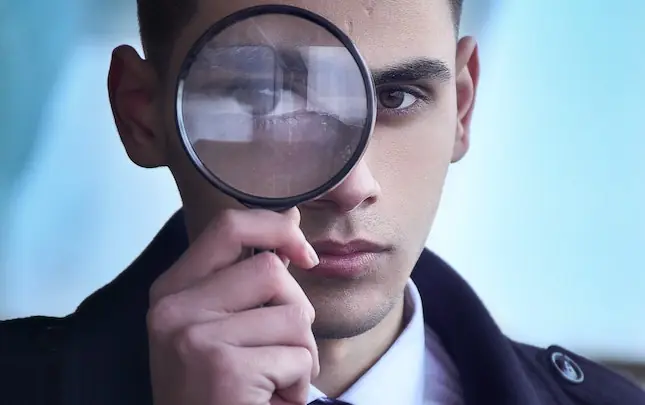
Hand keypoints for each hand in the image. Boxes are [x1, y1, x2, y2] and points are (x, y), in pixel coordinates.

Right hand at [147, 208, 319, 404]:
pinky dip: (298, 385)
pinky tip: (268, 401)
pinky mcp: (223, 368)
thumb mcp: (214, 328)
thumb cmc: (216, 391)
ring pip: (295, 314)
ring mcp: (194, 337)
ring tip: (271, 381)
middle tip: (277, 353)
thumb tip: (290, 219)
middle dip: (295, 311)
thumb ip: (243, 279)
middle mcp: (173, 309)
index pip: (228, 226)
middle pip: (272, 270)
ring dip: (301, 355)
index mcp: (171, 291)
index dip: (276, 227)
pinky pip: (298, 357)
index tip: (302, 252)